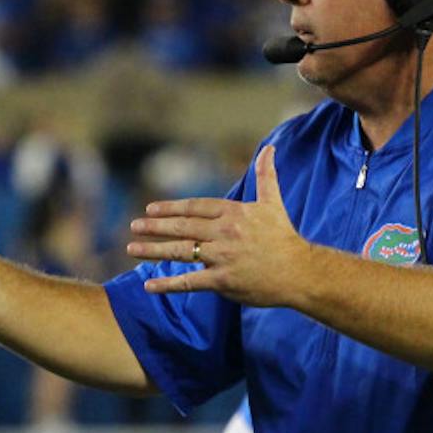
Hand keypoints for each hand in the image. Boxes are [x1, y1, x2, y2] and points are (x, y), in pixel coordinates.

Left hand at [126, 145, 304, 306]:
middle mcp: (224, 232)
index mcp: (233, 212)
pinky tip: (149, 285)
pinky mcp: (223, 280)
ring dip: (153, 250)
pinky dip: (168, 284)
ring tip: (132, 248)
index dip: (170, 208)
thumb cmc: (284, 237)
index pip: (194, 207)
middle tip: (134, 225)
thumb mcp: (273, 202)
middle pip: (182, 227)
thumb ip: (266, 175)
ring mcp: (222, 257)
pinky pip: (190, 281)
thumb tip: (269, 147)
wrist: (300, 272)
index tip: (150, 209)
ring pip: (181, 251)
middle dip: (155, 226)